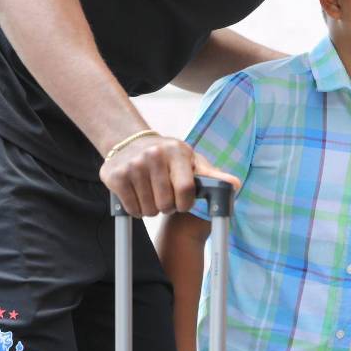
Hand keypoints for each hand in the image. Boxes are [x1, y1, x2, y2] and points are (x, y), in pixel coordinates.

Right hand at [99, 134, 239, 216]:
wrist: (129, 141)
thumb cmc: (168, 156)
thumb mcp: (191, 160)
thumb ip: (211, 175)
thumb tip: (234, 186)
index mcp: (176, 152)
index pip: (185, 190)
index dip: (185, 203)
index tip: (183, 203)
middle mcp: (153, 156)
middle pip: (166, 205)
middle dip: (168, 207)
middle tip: (165, 196)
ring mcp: (133, 165)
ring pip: (148, 210)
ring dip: (152, 209)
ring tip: (152, 193)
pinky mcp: (116, 176)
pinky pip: (132, 209)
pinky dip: (136, 209)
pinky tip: (138, 195)